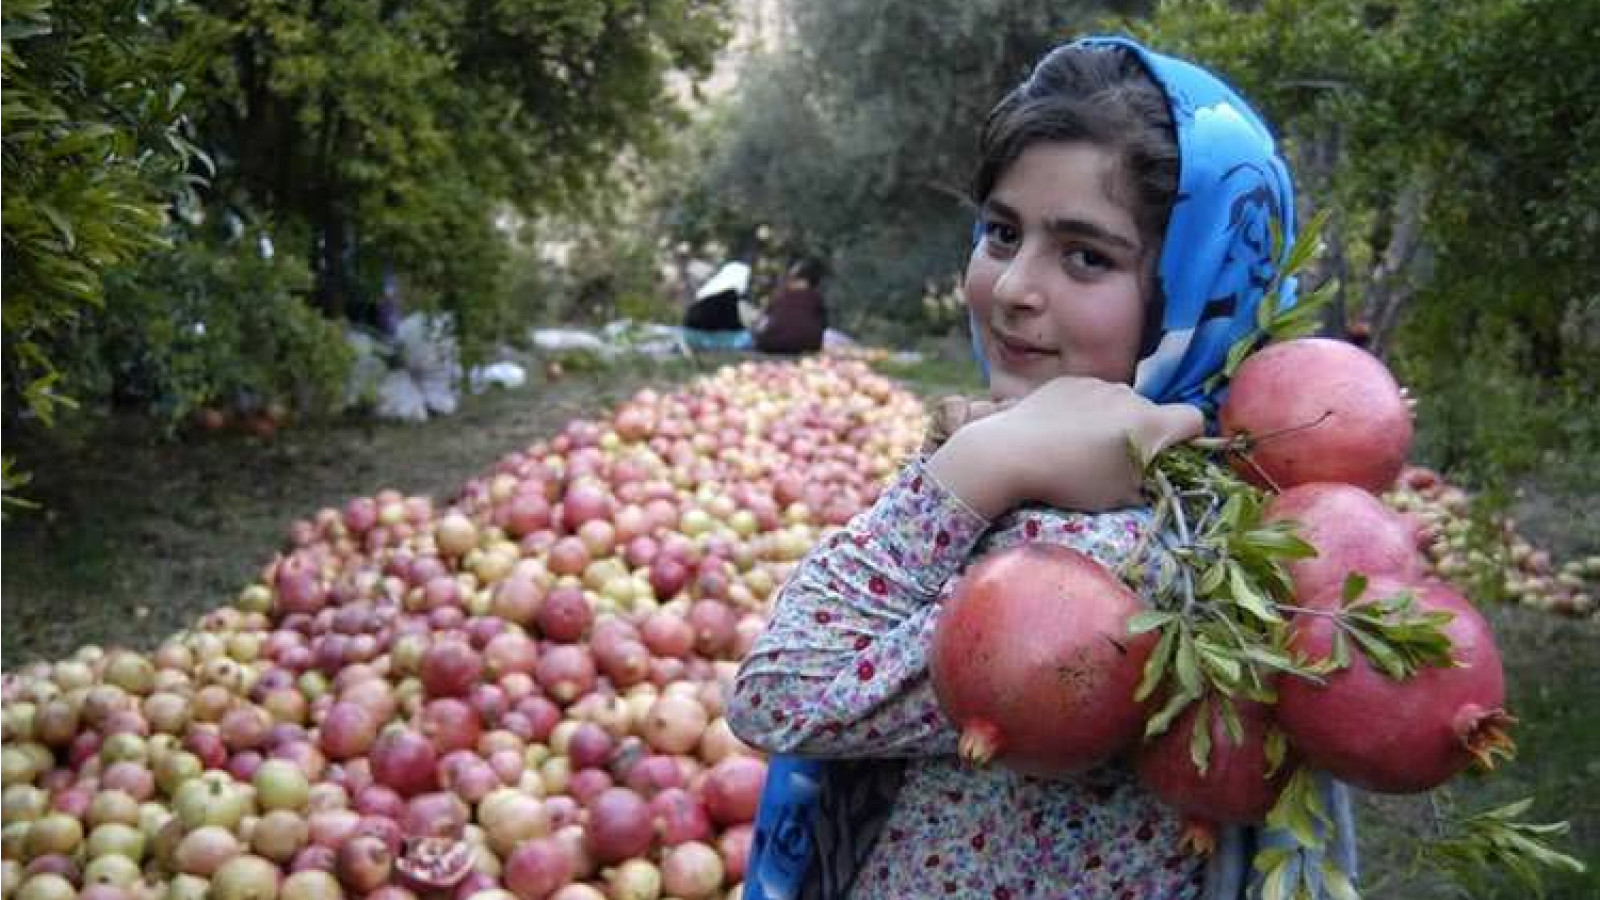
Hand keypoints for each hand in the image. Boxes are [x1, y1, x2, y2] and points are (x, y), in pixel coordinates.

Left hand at [927, 377, 1203, 518]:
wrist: (1011, 452)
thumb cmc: (1071, 480)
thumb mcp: (1121, 495)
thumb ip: (1150, 480)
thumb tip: (1160, 474)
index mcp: (1150, 423)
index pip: (1194, 418)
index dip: (1190, 438)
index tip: (1171, 456)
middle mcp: (1129, 394)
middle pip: (1152, 411)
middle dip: (1144, 432)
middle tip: (1117, 461)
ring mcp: (1097, 383)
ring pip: (1119, 402)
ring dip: (1112, 420)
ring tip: (1081, 447)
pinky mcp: (1069, 380)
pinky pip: (1090, 395)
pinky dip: (1085, 410)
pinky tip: (1061, 432)